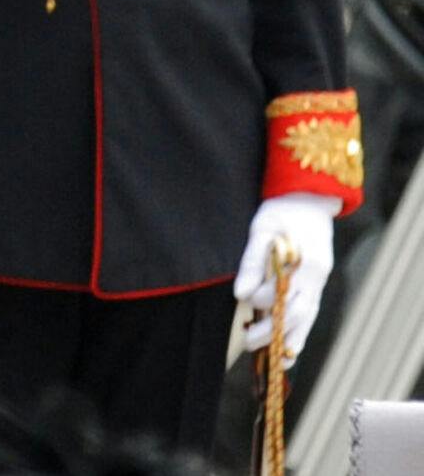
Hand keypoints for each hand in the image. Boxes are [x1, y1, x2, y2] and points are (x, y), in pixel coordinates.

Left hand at [233, 192, 342, 362]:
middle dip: (274, 329)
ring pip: (305, 318)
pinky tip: (289, 353)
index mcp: (306, 262)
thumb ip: (252, 261)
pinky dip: (300, 334)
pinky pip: (310, 314)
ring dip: (288, 338)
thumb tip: (240, 294)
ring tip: (271, 359)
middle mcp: (316, 277)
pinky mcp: (315, 285)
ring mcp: (318, 282)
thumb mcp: (262, 229)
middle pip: (297, 312)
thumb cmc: (281, 212)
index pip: (283, 291)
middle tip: (248, 341)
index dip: (263, 300)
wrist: (308, 200)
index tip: (244, 301)